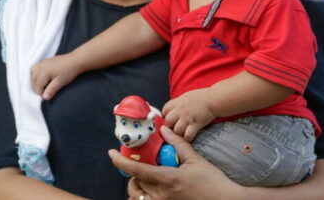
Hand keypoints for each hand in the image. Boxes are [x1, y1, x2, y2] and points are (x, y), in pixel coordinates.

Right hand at [30, 54, 80, 99]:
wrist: (76, 60)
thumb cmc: (68, 72)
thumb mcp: (60, 82)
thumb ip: (51, 90)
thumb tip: (44, 98)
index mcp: (44, 71)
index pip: (38, 84)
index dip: (39, 92)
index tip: (43, 98)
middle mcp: (41, 66)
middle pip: (33, 78)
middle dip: (35, 87)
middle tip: (41, 93)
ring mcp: (43, 62)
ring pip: (33, 72)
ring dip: (34, 80)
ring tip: (40, 86)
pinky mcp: (46, 60)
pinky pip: (36, 67)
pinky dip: (36, 73)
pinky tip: (41, 78)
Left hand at [111, 126, 243, 199]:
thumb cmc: (212, 180)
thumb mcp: (195, 159)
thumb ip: (177, 144)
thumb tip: (164, 129)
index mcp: (167, 179)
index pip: (137, 171)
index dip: (120, 162)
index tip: (111, 153)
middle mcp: (162, 195)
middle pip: (134, 184)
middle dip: (130, 174)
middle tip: (134, 164)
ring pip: (139, 197)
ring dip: (136, 186)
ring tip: (142, 177)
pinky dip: (144, 196)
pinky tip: (151, 188)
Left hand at [162, 89, 215, 141]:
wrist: (214, 99)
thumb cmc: (202, 96)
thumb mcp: (187, 96)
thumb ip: (179, 103)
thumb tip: (174, 109)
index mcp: (178, 102)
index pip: (165, 109)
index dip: (166, 115)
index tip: (170, 118)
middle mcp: (181, 110)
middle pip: (168, 121)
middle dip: (170, 126)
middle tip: (175, 127)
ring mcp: (188, 118)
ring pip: (176, 130)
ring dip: (179, 133)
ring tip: (183, 132)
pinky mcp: (195, 125)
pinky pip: (187, 135)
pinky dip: (188, 137)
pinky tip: (190, 136)